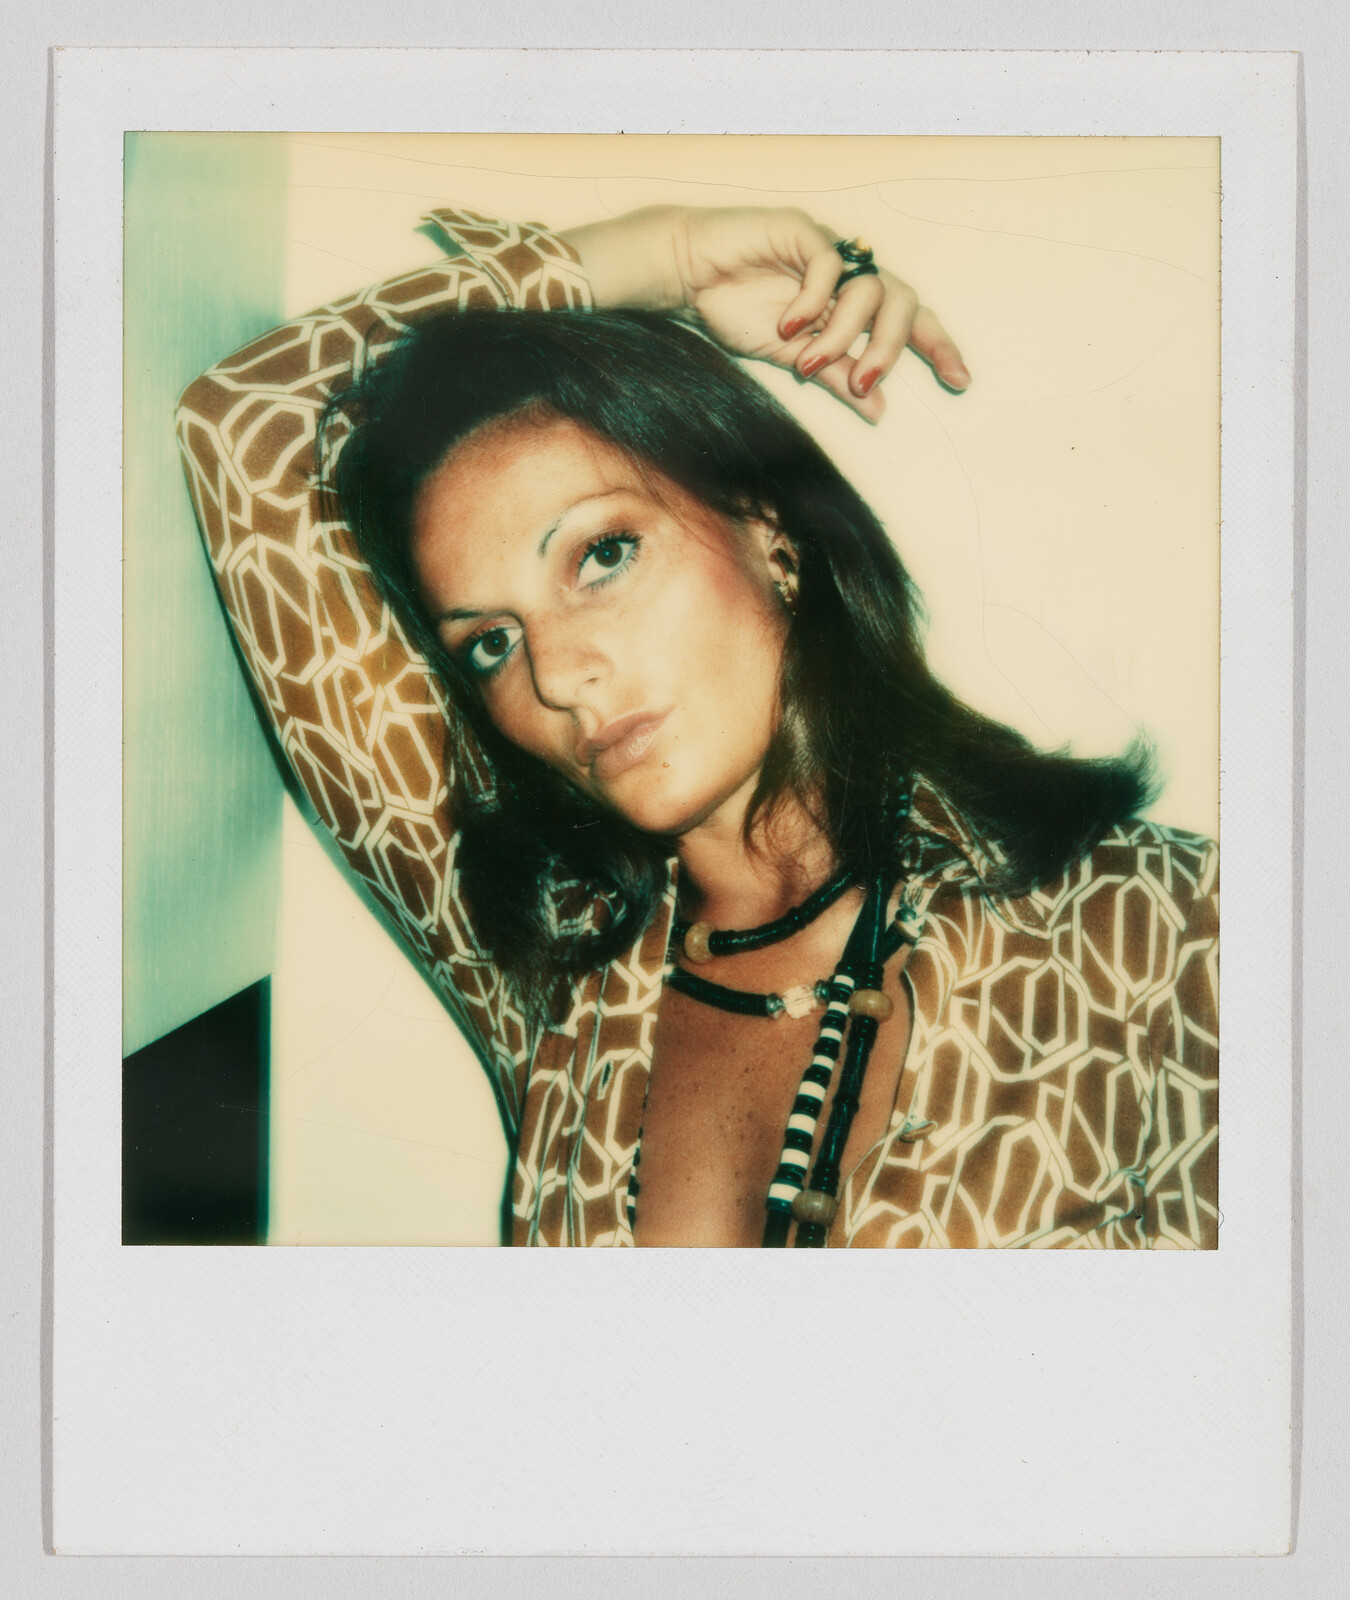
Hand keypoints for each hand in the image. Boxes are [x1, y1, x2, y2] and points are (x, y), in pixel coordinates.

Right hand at [564, 205, 969, 422]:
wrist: (686, 277)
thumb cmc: (736, 310)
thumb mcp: (794, 358)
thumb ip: (837, 377)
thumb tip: (879, 409)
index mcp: (853, 304)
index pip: (910, 321)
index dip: (938, 347)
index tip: (962, 381)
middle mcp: (850, 276)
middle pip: (902, 302)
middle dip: (891, 346)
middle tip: (867, 382)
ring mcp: (829, 251)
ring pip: (869, 289)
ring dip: (842, 335)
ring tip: (806, 361)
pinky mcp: (802, 231)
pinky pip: (830, 265)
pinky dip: (815, 301)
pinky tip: (790, 325)